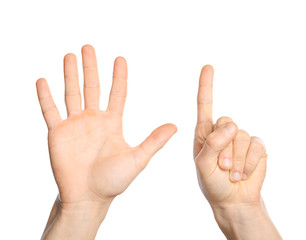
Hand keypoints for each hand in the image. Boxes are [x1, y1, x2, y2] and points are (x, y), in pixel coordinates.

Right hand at [36, 45, 176, 208]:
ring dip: (70, 75)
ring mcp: (74, 125)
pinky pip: (50, 111)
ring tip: (69, 56)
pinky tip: (42, 81)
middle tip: (88, 47)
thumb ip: (154, 141)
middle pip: (92, 87)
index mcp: (112, 123)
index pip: (117, 93)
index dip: (119, 76)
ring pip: (71, 93)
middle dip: (91, 67)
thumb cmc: (113, 181)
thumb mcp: (137, 158)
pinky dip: (45, 96)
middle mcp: (93, 120)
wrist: (89, 198)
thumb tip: (175, 126)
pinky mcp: (57, 133)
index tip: (120, 59)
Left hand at [193, 65, 280, 238]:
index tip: (207, 67)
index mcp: (205, 133)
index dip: (206, 86)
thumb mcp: (203, 164)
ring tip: (230, 173)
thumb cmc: (212, 182)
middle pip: (226, 122)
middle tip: (220, 166)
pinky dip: (248, 163)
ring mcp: (240, 139)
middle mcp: (222, 132)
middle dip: (223, 147)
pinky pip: (256, 146)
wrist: (231, 199)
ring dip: (235, 159)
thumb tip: (232, 125)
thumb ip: (212, 143)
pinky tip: (243, 173)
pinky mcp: (256, 147)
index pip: (205, 106)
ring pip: (241, 136)